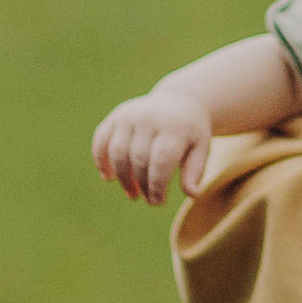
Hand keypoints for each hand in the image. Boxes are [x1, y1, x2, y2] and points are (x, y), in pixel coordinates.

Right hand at [91, 86, 214, 205]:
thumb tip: (192, 194)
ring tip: (132, 193)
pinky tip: (108, 177)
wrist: (178, 100)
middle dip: (142, 184)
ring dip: (122, 178)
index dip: (157, 185)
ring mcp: (130, 114)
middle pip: (138, 158)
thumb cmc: (190, 132)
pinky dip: (100, 159)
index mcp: (174, 126)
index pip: (161, 160)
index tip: (158, 202)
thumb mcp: (201, 148)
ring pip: (118, 151)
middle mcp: (149, 116)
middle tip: (148, 200)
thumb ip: (195, 171)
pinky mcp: (116, 115)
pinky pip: (101, 139)